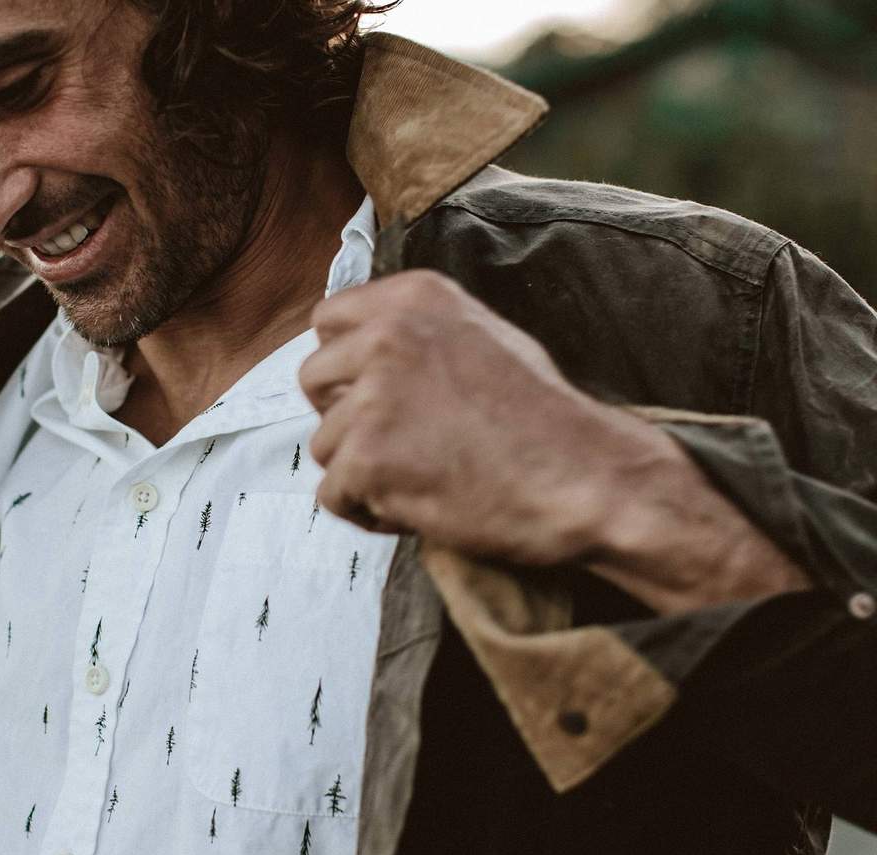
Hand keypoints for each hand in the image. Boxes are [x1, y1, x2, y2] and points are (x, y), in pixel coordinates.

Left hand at [301, 270, 665, 565]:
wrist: (584, 479)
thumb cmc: (543, 421)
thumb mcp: (484, 338)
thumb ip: (418, 337)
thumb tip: (360, 357)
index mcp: (414, 299)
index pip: (328, 320)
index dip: (342, 366)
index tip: (366, 394)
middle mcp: (387, 337)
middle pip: (312, 381)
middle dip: (342, 418)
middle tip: (392, 445)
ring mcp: (373, 398)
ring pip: (324, 446)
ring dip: (362, 473)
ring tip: (422, 481)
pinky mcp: (368, 458)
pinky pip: (333, 496)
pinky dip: (367, 512)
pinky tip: (415, 509)